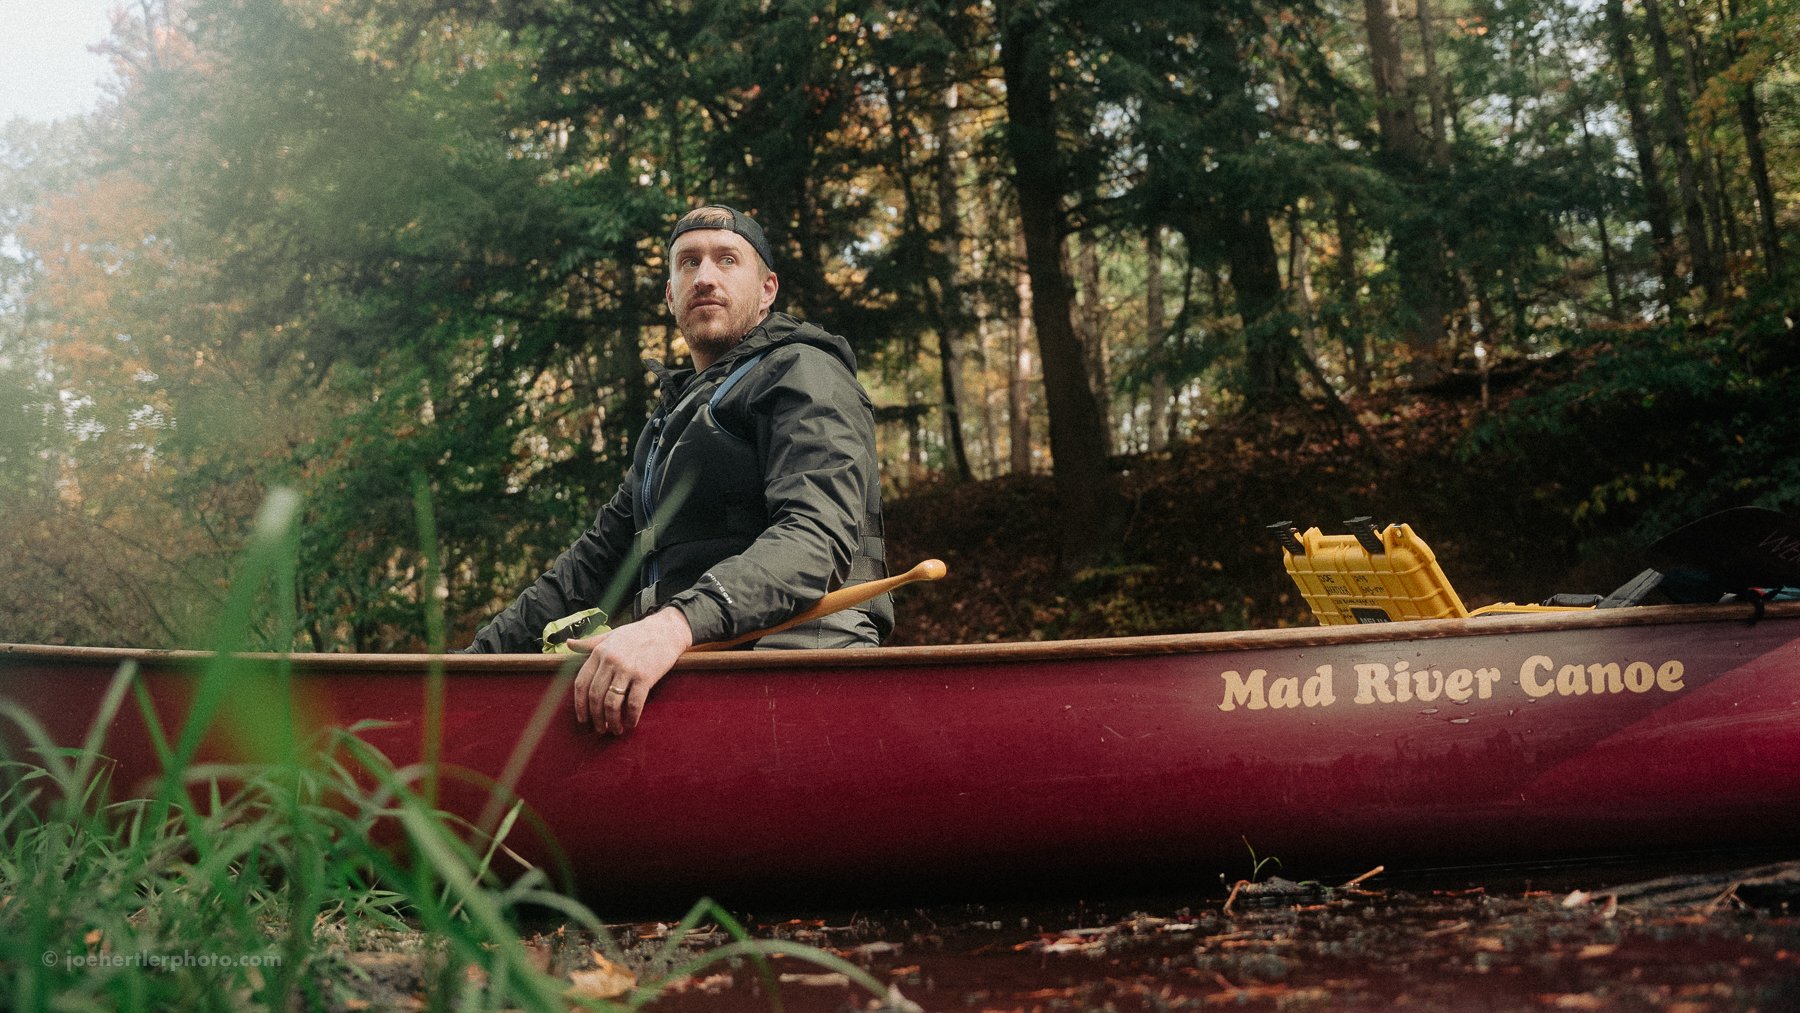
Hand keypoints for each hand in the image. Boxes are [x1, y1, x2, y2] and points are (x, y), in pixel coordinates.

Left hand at [568, 608, 693, 734]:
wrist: (666, 630)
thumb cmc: (637, 634)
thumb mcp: (610, 636)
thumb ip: (588, 643)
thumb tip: (568, 643)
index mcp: (599, 653)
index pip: (581, 683)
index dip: (580, 705)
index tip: (582, 718)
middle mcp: (610, 661)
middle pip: (595, 696)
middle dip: (596, 717)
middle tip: (600, 728)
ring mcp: (627, 669)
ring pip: (612, 703)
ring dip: (612, 721)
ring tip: (615, 730)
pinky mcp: (645, 677)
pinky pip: (634, 703)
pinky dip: (631, 717)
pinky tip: (631, 724)